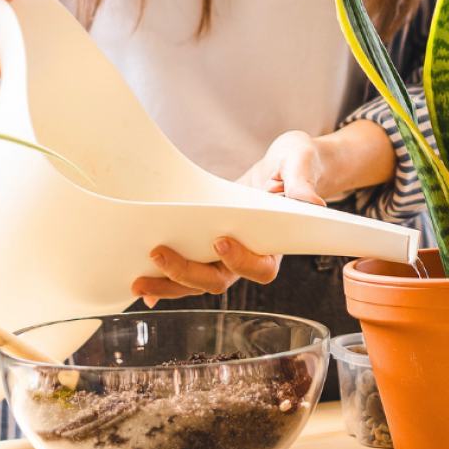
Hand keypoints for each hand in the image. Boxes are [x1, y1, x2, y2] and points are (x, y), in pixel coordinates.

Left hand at [131, 132, 327, 306]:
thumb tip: (309, 203)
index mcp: (276, 243)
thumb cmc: (296, 164)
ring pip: (197, 282)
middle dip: (188, 273)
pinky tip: (143, 288)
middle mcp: (249, 256)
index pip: (261, 267)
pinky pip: (187, 270)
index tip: (221, 240)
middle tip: (160, 253)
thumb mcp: (299, 161)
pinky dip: (165, 283)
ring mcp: (226, 256)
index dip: (241, 260)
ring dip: (168, 284)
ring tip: (138, 281)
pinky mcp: (208, 249)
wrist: (286, 167)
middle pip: (220, 280)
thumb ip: (301, 181)